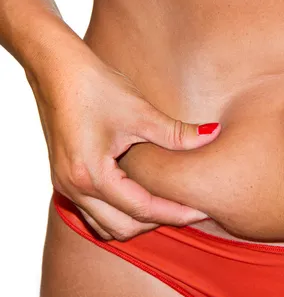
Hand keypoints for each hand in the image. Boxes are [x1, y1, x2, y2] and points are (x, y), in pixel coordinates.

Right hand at [27, 52, 220, 241]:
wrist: (56, 68)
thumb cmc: (95, 87)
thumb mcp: (140, 112)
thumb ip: (177, 133)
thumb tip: (214, 135)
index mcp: (92, 175)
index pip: (142, 210)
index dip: (176, 213)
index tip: (202, 212)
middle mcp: (75, 188)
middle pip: (122, 229)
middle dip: (157, 222)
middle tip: (189, 209)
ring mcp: (66, 185)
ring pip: (105, 225)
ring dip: (136, 221)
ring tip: (168, 204)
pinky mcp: (66, 176)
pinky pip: (94, 210)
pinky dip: (119, 211)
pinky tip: (142, 194)